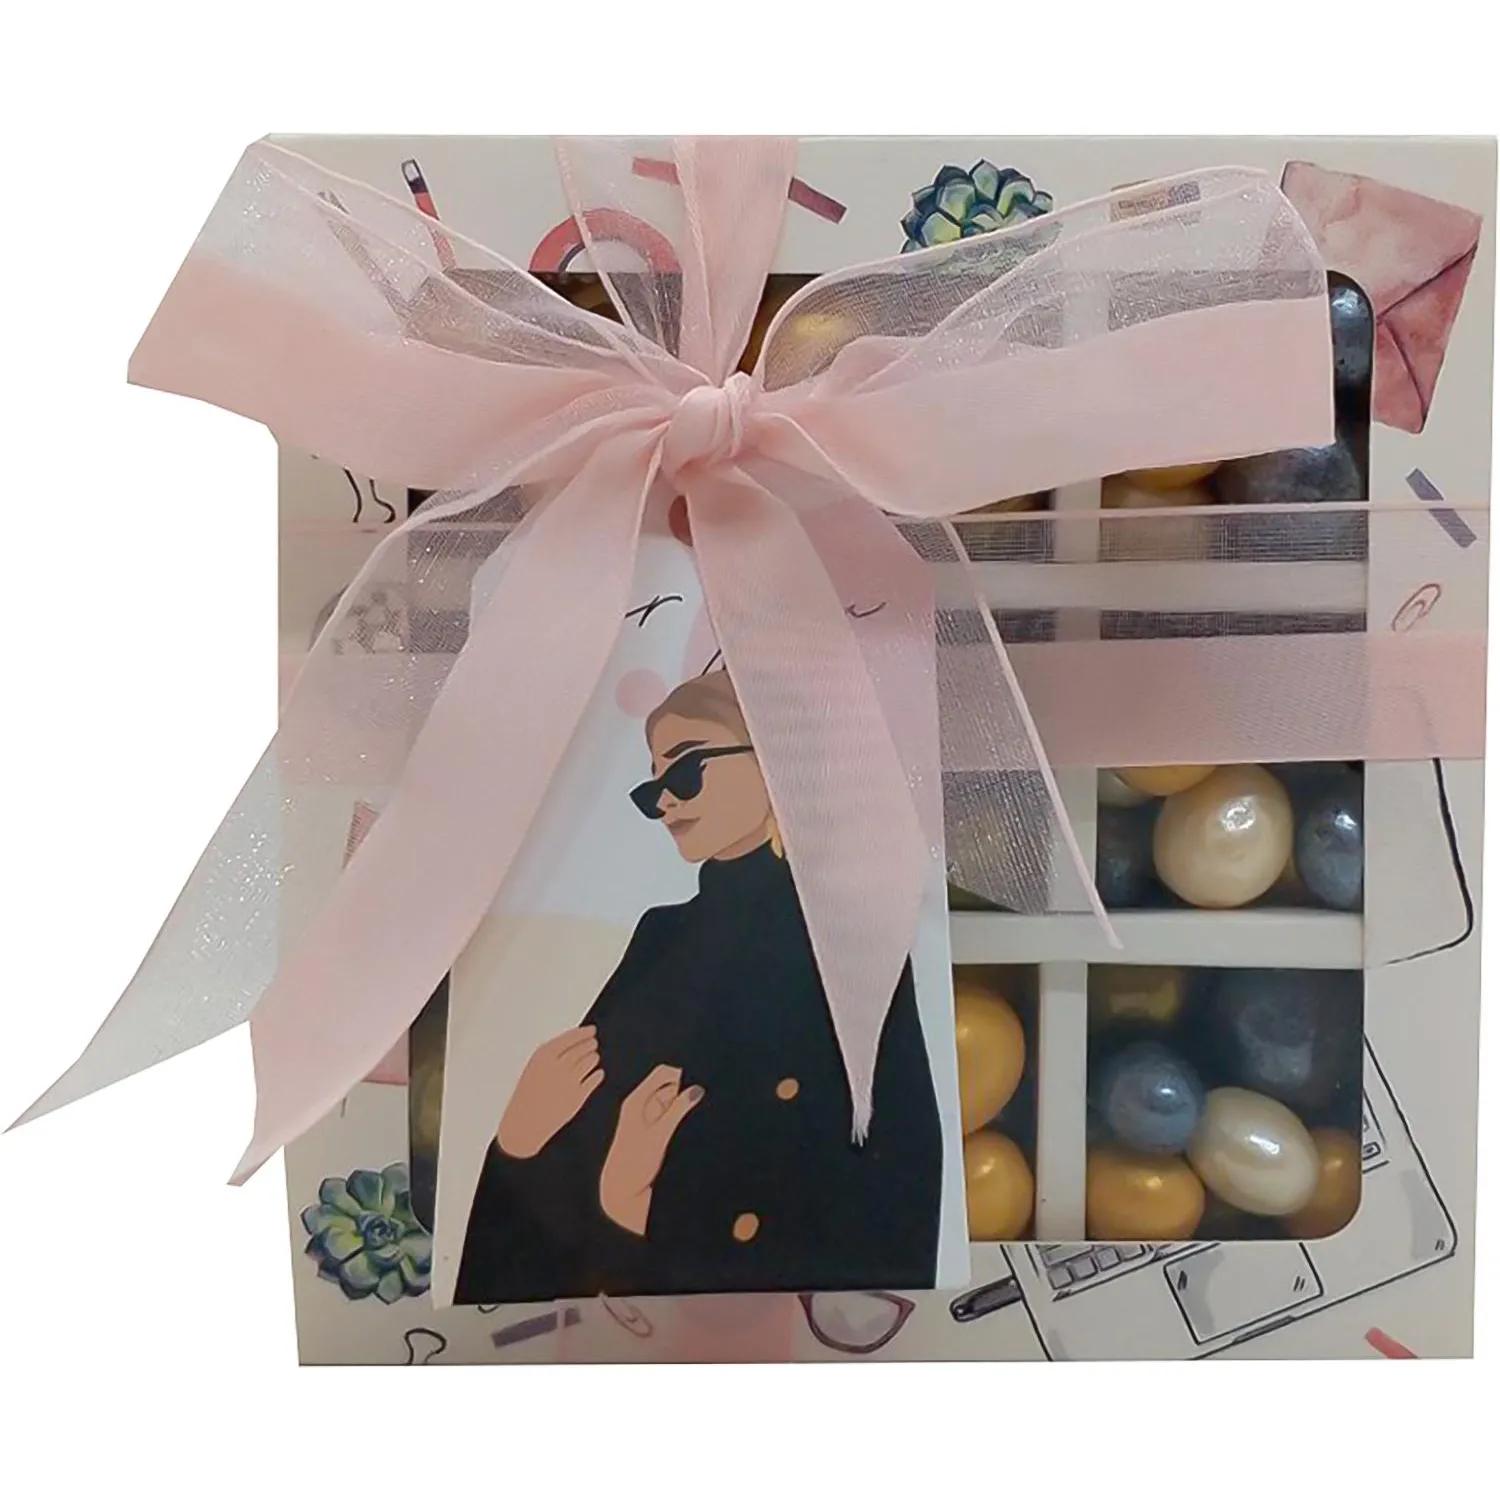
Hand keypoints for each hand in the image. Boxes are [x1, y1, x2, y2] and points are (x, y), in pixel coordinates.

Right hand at [496, 1027, 603, 1158]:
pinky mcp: (578, 1096)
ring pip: (591, 1061)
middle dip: (591, 1044)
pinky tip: (598, 1073)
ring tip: (594, 1057)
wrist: (524, 1123)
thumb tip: (576, 1041)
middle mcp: (558, 1065)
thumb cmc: (527, 1094)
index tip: (592, 1029)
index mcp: (544, 1055)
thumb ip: (552, 1054)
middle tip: (594, 1043)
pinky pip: (595, 1079)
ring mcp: (569, 1081)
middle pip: (583, 1047)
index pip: (571, 1037)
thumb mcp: (534, 1067)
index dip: (584, 1032)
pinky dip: (598, 1074)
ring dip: (594, 1057)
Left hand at [599, 1065, 704, 1235]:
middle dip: (683, 1091)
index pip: (663, 1073)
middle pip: (667, 1085)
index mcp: (637, 1100)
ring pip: (670, 1101)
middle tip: (693, 1109)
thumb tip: (697, 1089)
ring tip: (684, 1124)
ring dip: (681, 1106)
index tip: (697, 1088)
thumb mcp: (660, 1135)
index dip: (681, 1075)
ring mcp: (645, 1117)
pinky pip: (668, 1115)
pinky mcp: (650, 1129)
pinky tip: (681, 1131)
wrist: (620, 1190)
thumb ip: (678, 1110)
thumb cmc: (635, 1163)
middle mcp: (640, 1105)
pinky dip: (677, 1118)